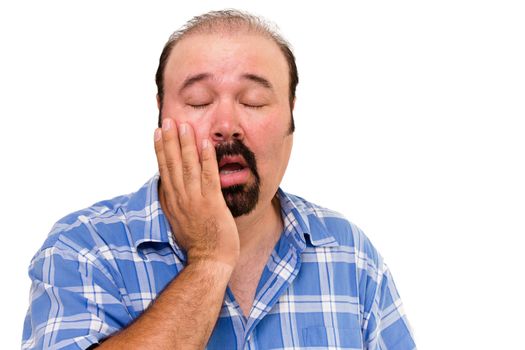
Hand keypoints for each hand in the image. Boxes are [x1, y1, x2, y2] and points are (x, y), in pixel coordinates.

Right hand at [154, 119, 239, 267]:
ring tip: (183, 126)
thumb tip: (170, 188)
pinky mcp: (211, 204)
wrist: (209, 262)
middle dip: (169, 140)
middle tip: (167, 120)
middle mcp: (180, 199)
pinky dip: (206, 160)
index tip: (157, 132)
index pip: (164, 170)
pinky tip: (206, 144)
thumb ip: (175, 203)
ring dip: (185, 145)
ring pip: (188, 167)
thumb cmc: (198, 243)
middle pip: (172, 164)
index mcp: (173, 202)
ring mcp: (195, 201)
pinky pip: (208, 177)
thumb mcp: (179, 221)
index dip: (160, 150)